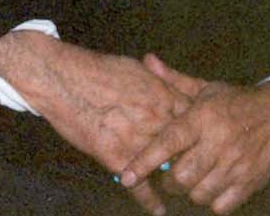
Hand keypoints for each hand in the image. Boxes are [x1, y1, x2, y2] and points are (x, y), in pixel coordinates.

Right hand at [0, 32, 191, 215]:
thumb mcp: (135, 68)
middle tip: (200, 173)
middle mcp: (156, 122)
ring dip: (176, 182)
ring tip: (184, 193)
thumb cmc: (96, 69)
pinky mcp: (116, 158)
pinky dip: (150, 201)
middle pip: (186, 150)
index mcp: (163, 98)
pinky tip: (158, 210)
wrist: (62, 79)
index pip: (195, 124)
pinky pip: (139, 186)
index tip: (206, 145)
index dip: (202, 136)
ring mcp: (138, 141)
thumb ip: (157, 81)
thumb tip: (167, 85)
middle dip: (194, 161)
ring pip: (166, 170)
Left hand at [121, 55, 269, 215]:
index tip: (126, 177)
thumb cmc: (239, 101)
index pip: (167, 144)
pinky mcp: (251, 183)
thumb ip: (174, 80)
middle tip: (169, 173)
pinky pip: (221, 206)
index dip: (144, 162)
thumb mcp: (207, 88)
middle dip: (168, 180)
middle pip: (180, 177)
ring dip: (189, 192)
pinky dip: (212, 201)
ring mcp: (236, 165)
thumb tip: (147, 60)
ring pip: (198, 194)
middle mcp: (218, 143)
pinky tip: (212, 187)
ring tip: (191, 179)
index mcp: (203, 118)